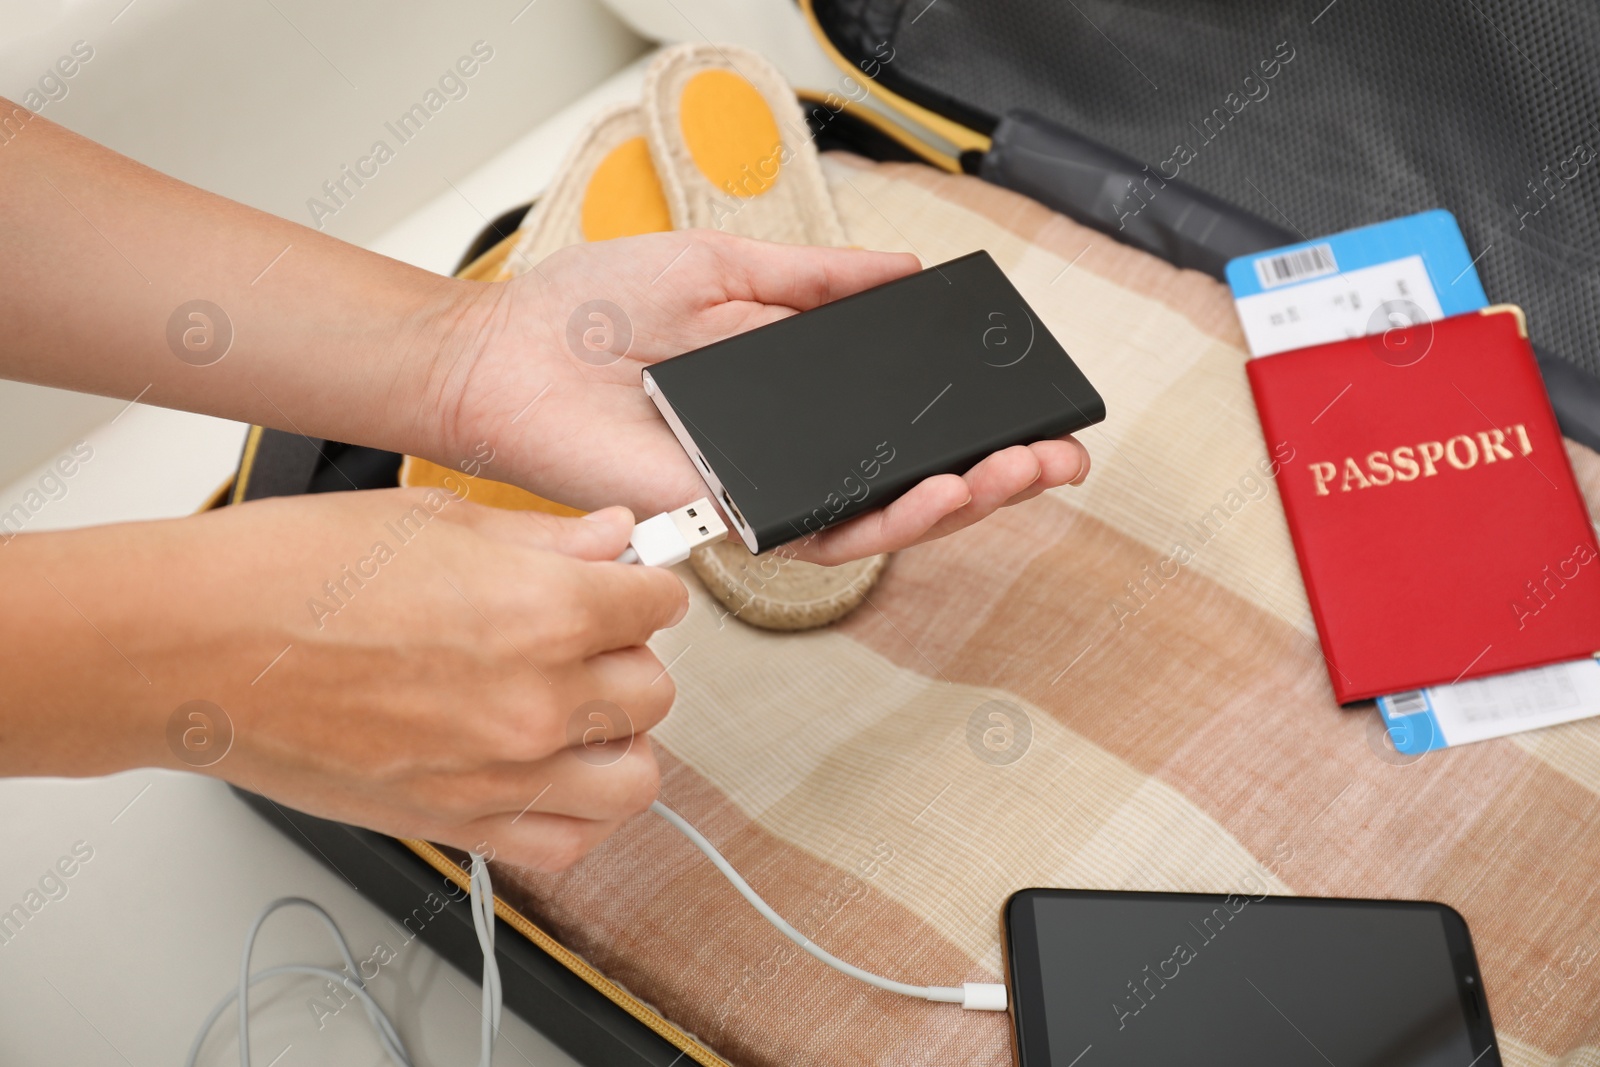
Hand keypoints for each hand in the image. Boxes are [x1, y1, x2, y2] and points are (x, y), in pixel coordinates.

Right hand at [9, 492, 685, 871]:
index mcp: (542, 609)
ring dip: (620, 741)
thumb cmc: (287, 575)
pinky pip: (568, 843)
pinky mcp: (459, 824)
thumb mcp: (432, 519)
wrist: (192, 649)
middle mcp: (535, 699)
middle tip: (584, 638)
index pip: (661, 603)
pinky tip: (552, 772)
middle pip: (655, 690)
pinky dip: (578, 813)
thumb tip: (612, 535)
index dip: (643, 586)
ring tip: (577, 709)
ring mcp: (501, 773)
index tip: (623, 585)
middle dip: (628, 657)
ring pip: (636, 777)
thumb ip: (545, 538)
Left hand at [437, 231, 1090, 564]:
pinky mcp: (733, 522)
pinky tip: (938, 492)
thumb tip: (904, 271)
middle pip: (912, 477)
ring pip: (882, 519)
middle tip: (1053, 454)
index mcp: (795, 393)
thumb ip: (816, 281)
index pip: (904, 418)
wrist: (512, 351)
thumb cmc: (595, 311)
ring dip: (960, 502)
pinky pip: (820, 533)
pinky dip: (885, 518)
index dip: (974, 419)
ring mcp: (765, 492)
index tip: (1034, 403)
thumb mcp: (725, 270)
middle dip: (994, 472)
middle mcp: (790, 451)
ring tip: (1016, 473)